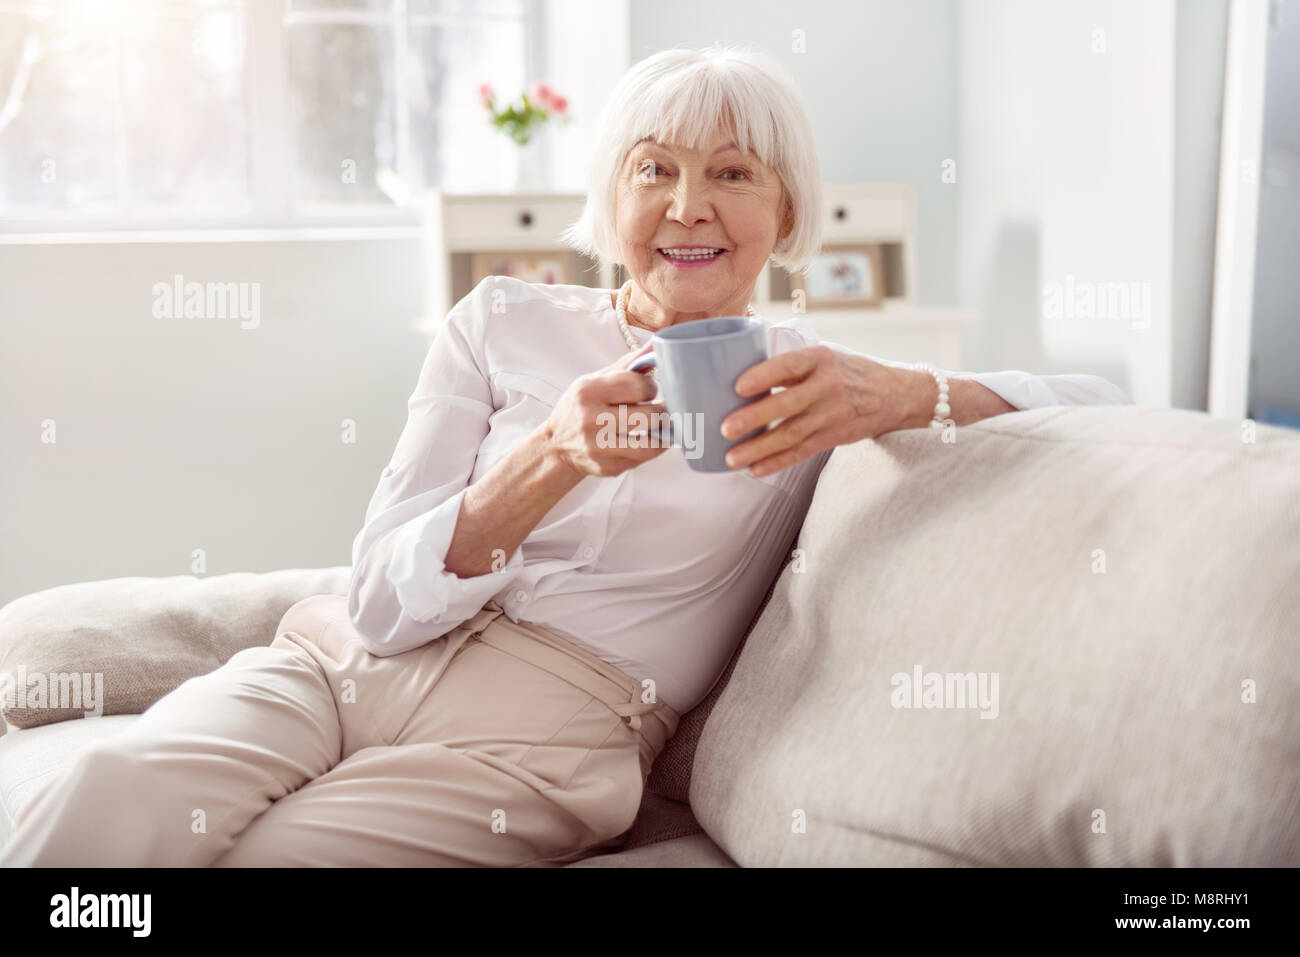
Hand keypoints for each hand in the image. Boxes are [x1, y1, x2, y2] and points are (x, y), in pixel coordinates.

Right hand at [541, 340, 671, 477]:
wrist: (556, 444)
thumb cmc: (580, 407)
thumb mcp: (597, 379)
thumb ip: (630, 364)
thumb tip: (659, 342)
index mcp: (589, 391)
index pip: (637, 385)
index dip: (650, 387)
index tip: (648, 390)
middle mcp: (592, 420)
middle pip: (648, 416)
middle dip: (661, 412)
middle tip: (660, 410)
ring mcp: (599, 447)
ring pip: (649, 444)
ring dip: (662, 434)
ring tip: (661, 427)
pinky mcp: (607, 467)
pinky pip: (642, 459)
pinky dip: (651, 449)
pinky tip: (648, 440)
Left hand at [718, 346, 931, 476]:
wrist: (894, 396)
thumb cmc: (847, 372)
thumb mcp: (825, 356)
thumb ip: (791, 365)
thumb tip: (740, 373)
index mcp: (821, 358)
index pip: (790, 365)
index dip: (764, 376)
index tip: (738, 386)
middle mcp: (827, 386)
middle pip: (788, 405)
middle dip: (755, 418)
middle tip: (726, 428)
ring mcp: (831, 415)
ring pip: (791, 434)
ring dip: (759, 449)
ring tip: (732, 458)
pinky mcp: (832, 437)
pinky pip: (801, 452)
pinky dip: (776, 463)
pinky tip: (754, 470)